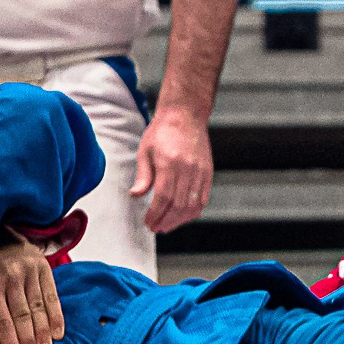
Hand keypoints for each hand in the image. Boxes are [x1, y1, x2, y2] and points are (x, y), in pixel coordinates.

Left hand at [0, 233, 63, 343]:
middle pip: (22, 316)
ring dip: (43, 333)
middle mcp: (11, 276)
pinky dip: (56, 317)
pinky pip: (52, 296)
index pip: (2, 319)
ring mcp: (29, 271)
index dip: (9, 343)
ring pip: (38, 308)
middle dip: (27, 342)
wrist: (1, 238)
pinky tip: (57, 334)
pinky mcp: (44, 268)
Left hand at [130, 104, 212, 233]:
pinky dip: (192, 212)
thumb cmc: (162, 131)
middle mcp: (187, 169)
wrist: (186, 115)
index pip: (163, 197)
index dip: (155, 214)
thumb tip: (135, 196)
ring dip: (179, 220)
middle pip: (178, 205)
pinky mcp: (208, 172)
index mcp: (169, 163)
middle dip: (166, 221)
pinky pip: (203, 199)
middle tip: (155, 228)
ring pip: (192, 206)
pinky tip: (182, 217)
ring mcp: (200, 171)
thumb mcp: (145, 151)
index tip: (148, 222)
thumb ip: (143, 176)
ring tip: (167, 226)